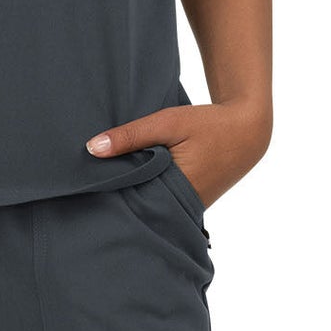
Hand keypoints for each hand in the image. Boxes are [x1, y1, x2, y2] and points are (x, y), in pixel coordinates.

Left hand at [83, 98, 272, 208]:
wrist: (247, 130)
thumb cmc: (207, 124)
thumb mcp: (168, 122)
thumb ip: (131, 135)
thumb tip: (91, 148)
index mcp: (178, 192)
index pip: (132, 203)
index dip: (108, 197)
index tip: (82, 190)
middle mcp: (184, 208)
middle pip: (139, 207)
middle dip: (117, 198)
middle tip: (84, 190)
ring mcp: (189, 207)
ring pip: (151, 203)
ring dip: (133, 193)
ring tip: (102, 184)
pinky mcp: (192, 201)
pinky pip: (163, 199)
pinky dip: (148, 189)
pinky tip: (130, 178)